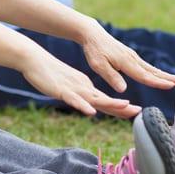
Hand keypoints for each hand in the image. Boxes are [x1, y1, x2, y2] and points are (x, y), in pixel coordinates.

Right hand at [21, 53, 142, 118]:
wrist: (35, 61)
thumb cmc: (51, 75)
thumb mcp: (70, 88)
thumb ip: (81, 96)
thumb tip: (92, 105)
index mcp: (86, 88)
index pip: (106, 101)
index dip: (121, 107)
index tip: (136, 112)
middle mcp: (84, 88)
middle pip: (105, 100)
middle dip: (122, 107)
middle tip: (139, 112)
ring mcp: (74, 90)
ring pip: (94, 99)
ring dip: (110, 103)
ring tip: (125, 106)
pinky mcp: (62, 91)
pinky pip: (74, 100)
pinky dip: (84, 106)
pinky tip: (91, 112)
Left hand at [80, 22, 174, 92]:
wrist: (93, 34)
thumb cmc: (94, 51)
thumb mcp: (98, 65)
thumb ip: (111, 76)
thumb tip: (124, 89)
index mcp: (125, 62)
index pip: (144, 75)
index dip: (157, 82)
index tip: (171, 86)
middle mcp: (133, 59)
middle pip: (153, 71)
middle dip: (169, 77)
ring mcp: (133, 57)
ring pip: (152, 69)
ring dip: (166, 75)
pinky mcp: (132, 56)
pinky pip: (147, 67)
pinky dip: (157, 72)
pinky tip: (162, 76)